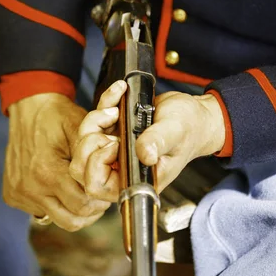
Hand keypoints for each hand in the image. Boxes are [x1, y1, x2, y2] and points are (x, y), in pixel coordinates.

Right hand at [3, 93, 112, 231]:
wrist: (27, 107)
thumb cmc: (57, 115)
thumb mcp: (80, 124)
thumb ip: (99, 141)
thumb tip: (120, 144)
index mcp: (47, 170)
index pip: (84, 203)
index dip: (101, 196)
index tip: (107, 183)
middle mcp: (30, 188)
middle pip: (74, 219)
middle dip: (92, 206)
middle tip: (98, 186)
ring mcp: (20, 194)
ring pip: (60, 220)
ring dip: (75, 209)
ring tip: (83, 188)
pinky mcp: (12, 196)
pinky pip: (42, 213)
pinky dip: (56, 204)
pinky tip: (60, 184)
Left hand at [69, 83, 224, 199]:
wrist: (195, 115)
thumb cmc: (190, 129)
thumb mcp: (175, 132)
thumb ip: (158, 142)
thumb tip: (144, 153)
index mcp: (135, 180)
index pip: (96, 185)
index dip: (96, 163)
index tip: (116, 142)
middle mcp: (121, 169)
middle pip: (81, 165)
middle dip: (90, 138)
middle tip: (113, 121)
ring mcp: (115, 150)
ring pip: (83, 142)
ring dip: (94, 119)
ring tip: (117, 107)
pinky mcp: (113, 131)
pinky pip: (94, 121)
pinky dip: (103, 102)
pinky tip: (120, 90)